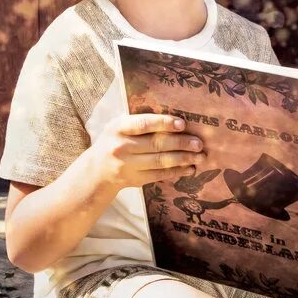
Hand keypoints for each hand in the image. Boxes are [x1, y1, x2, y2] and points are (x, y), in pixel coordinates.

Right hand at [87, 114, 204, 191]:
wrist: (97, 170)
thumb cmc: (115, 140)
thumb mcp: (119, 126)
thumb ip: (140, 121)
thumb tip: (174, 118)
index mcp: (118, 127)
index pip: (143, 124)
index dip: (164, 123)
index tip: (182, 124)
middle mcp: (121, 146)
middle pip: (156, 144)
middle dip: (181, 143)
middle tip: (199, 143)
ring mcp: (128, 165)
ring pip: (160, 161)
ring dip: (183, 159)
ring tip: (200, 156)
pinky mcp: (135, 180)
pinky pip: (160, 175)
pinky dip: (177, 171)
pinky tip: (190, 168)